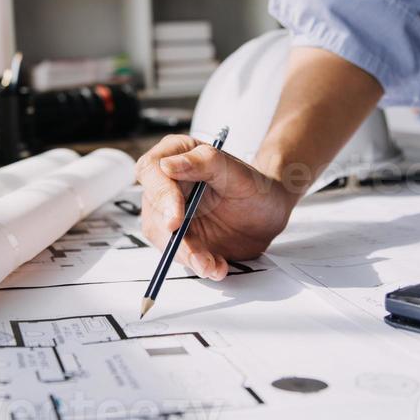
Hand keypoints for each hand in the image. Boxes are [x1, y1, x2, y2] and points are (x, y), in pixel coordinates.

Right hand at [136, 135, 296, 280]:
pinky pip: (179, 254)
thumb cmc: (255, 185)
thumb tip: (167, 164)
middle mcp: (167, 183)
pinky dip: (198, 264)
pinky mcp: (179, 237)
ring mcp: (170, 212)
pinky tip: (216, 265)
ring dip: (187, 256)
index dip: (160, 196)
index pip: (151, 172)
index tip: (176, 220)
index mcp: (175, 154)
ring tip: (212, 264)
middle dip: (175, 238)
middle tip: (198, 254)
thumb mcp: (236, 170)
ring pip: (163, 238)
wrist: (268, 213)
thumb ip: (204, 162)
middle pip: (153, 212)